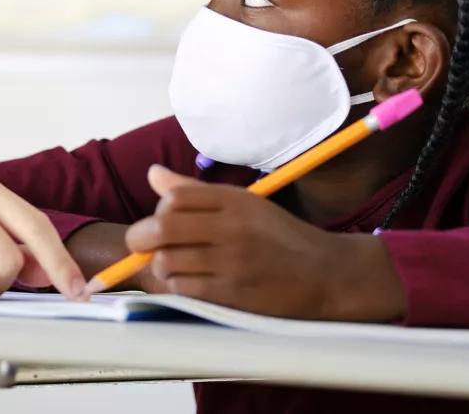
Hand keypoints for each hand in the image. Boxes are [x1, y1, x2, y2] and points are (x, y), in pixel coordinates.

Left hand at [122, 166, 404, 321]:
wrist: (326, 274)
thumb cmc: (281, 237)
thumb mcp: (245, 205)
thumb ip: (196, 192)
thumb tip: (153, 174)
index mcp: (236, 201)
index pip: (177, 196)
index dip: (159, 207)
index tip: (161, 218)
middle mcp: (232, 228)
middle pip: (164, 227)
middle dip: (142, 237)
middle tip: (143, 244)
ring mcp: (232, 262)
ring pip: (168, 260)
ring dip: (160, 264)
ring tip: (171, 264)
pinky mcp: (233, 294)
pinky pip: (184, 288)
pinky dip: (176, 285)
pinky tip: (186, 281)